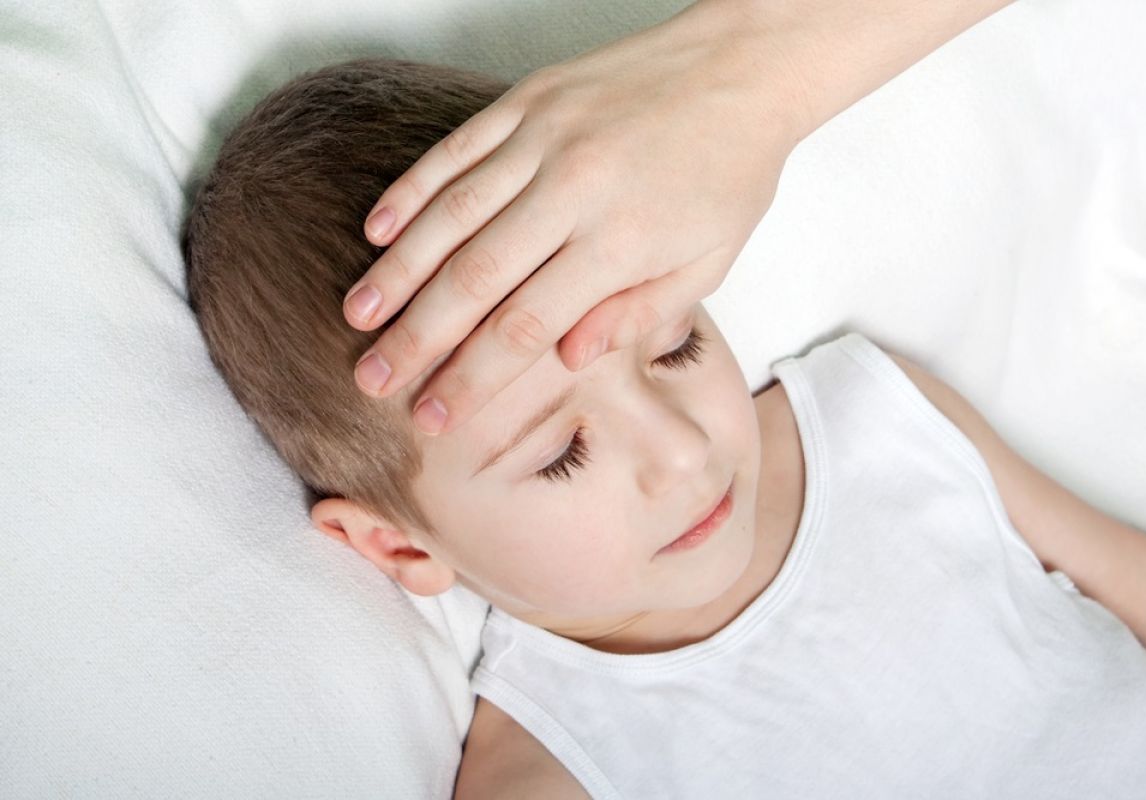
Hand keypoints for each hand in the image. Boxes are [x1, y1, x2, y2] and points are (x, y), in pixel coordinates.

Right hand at [343, 0, 806, 435]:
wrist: (744, 65)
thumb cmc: (729, 173)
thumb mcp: (708, 262)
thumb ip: (637, 315)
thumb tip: (566, 361)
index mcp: (622, 241)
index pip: (526, 328)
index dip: (471, 380)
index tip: (431, 418)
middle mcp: (575, 189)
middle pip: (476, 279)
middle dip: (417, 338)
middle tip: (370, 381)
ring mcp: (545, 137)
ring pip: (452, 213)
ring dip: (398, 269)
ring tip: (357, 316)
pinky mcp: (528, 99)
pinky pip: (456, 149)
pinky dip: (412, 189)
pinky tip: (376, 229)